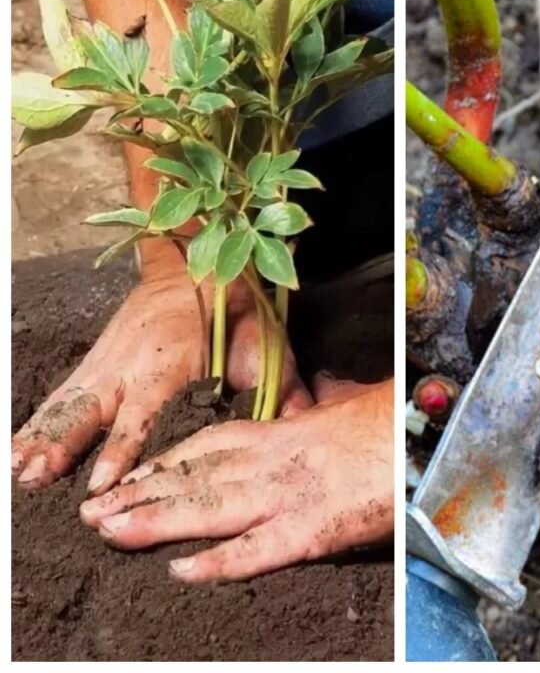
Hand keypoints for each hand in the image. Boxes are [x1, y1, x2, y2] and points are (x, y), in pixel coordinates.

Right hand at [12, 265, 310, 492]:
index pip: (143, 413)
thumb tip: (303, 427)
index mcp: (171, 364)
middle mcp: (130, 366)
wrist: (197, 266)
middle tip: (38, 477)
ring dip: (44, 437)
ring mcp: (107, 363)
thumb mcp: (265, 346)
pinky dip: (38, 422)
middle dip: (66, 446)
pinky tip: (17, 450)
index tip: (102, 482)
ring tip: (19, 471)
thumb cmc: (235, 314)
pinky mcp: (95, 364)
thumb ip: (281, 390)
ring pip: (70, 405)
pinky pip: (62, 396)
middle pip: (92, 411)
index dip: (123, 448)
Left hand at [79, 378, 393, 582]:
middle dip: (143, 495)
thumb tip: (320, 397)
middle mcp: (274, 460)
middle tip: (95, 513)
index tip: (133, 474)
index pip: (212, 445)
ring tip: (112, 533)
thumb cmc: (387, 421)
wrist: (419, 435)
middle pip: (198, 476)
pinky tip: (181, 570)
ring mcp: (288, 494)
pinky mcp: (312, 529)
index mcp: (283, 432)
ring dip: (157, 521)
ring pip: (211, 507)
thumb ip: (320, 407)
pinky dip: (218, 561)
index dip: (167, 461)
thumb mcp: (346, 404)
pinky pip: (258, 549)